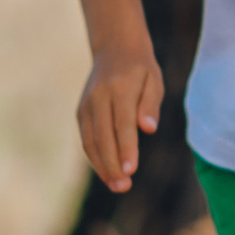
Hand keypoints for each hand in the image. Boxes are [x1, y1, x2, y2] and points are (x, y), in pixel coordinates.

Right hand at [78, 37, 164, 191]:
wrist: (114, 48)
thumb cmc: (141, 69)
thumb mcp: (154, 79)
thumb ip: (151, 104)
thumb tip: (149, 128)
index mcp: (119, 87)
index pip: (122, 123)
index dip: (126, 148)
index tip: (131, 170)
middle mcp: (98, 96)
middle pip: (102, 136)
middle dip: (112, 164)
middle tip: (124, 187)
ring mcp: (86, 104)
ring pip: (90, 140)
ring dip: (102, 166)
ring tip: (117, 185)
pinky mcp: (80, 112)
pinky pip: (86, 138)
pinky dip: (95, 157)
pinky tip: (108, 172)